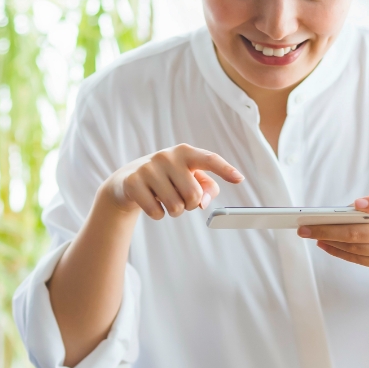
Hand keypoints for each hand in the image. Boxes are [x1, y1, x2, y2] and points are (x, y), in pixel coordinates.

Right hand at [100, 145, 243, 218]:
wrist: (128, 181)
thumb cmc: (167, 179)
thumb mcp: (188, 179)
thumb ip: (206, 188)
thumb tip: (204, 203)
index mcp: (184, 153)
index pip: (209, 159)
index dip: (225, 169)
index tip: (240, 179)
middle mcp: (166, 156)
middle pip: (193, 195)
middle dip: (190, 204)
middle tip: (180, 198)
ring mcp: (148, 168)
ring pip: (175, 207)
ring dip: (174, 211)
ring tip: (165, 200)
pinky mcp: (133, 182)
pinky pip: (156, 212)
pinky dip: (157, 214)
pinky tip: (151, 203)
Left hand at [298, 196, 368, 273]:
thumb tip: (344, 213)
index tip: (356, 204)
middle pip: (361, 234)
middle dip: (330, 230)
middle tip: (306, 226)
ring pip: (357, 249)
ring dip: (331, 242)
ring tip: (311, 234)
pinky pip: (359, 259)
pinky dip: (339, 252)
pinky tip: (324, 244)